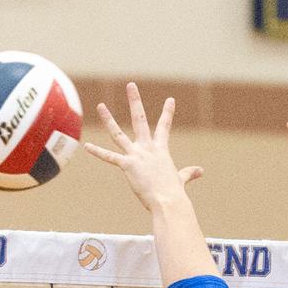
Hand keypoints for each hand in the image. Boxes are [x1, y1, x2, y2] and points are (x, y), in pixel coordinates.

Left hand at [85, 83, 203, 212]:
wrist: (168, 202)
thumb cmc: (174, 194)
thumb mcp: (181, 179)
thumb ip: (188, 173)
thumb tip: (200, 171)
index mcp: (160, 150)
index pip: (164, 127)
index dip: (167, 113)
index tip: (170, 100)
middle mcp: (147, 148)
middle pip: (139, 119)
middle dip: (135, 101)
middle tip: (130, 85)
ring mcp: (136, 156)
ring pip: (118, 134)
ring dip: (109, 120)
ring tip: (101, 106)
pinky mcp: (127, 166)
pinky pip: (110, 157)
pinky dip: (98, 152)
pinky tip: (87, 146)